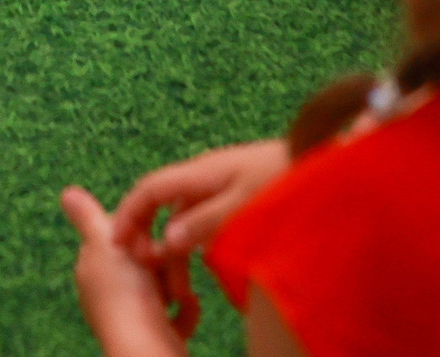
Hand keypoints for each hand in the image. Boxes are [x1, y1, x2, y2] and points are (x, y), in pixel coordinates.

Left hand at [61, 186, 195, 355]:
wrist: (145, 345)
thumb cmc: (124, 295)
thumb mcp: (104, 243)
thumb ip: (87, 217)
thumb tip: (67, 192)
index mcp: (94, 267)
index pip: (118, 234)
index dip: (136, 230)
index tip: (146, 233)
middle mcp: (110, 290)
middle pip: (146, 257)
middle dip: (162, 258)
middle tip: (164, 262)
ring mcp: (134, 312)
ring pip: (166, 281)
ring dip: (176, 281)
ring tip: (177, 290)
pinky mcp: (158, 330)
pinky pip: (180, 310)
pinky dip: (186, 307)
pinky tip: (187, 304)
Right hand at [110, 139, 288, 269]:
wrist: (321, 156)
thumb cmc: (285, 176)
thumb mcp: (246, 203)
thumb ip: (206, 221)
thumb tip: (167, 240)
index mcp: (201, 171)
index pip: (150, 189)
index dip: (130, 214)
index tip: (118, 244)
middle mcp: (204, 175)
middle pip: (161, 202)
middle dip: (147, 234)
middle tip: (147, 269)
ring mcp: (219, 184)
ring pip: (181, 214)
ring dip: (173, 245)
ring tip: (178, 283)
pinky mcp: (234, 194)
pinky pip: (201, 218)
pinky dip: (194, 240)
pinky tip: (202, 261)